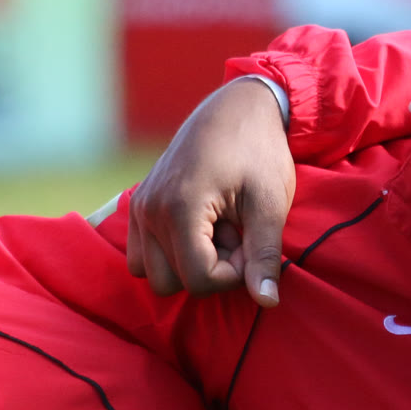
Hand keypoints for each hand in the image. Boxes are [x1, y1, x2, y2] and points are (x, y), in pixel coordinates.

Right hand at [126, 79, 294, 302]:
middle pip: (170, 283)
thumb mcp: (270, 204)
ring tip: (219, 232)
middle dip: (208, 270)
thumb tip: (267, 302)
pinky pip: (143, 253)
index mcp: (179, 208)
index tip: (251, 245)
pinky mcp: (140, 204)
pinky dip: (171, 252)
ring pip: (152, 273)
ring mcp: (139, 206)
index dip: (232, 275)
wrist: (239, 107)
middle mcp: (149, 210)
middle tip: (236, 236)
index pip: (198, 280)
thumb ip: (265, 256)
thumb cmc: (259, 151)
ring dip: (187, 263)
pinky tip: (203, 228)